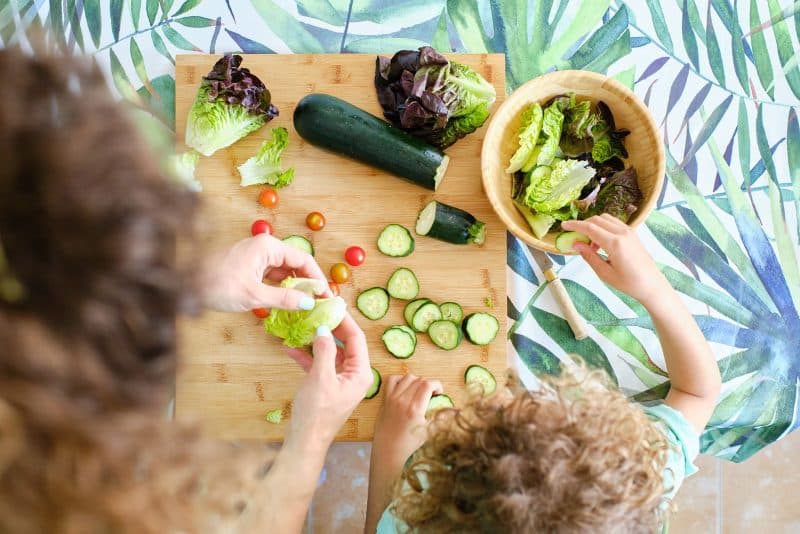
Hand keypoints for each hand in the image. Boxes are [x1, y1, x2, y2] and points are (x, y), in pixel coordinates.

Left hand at [201, 234, 328, 311]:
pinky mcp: (248, 268)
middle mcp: (264, 247)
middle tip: (320, 303)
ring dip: (295, 287)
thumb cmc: (217, 285)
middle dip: (308, 283)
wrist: (184, 285)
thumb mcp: (254, 295)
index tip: (327, 296)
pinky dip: (281, 289)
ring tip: (306, 305)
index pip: (303, 260)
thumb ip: (284, 299)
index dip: (317, 279)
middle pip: (295, 264)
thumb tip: (309, 303)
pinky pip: (271, 277)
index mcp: (268, 247)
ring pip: (284, 272)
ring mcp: (255, 257)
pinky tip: (287, 302)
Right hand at [285, 313, 371, 451]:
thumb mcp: (320, 377)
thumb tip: (323, 329)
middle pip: (344, 344)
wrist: (305, 442)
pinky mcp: (326, 386)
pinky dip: (307, 356)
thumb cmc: (316, 412)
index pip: (357, 338)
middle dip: (329, 327)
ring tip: (301, 325)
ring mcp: (340, 381)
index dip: (345, 320)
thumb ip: (324, 351)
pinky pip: (319, 365)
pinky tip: (290, 348)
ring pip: (330, 353)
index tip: (332, 304)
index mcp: (360, 373)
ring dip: (315, 340)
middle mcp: (354, 375)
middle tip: (316, 310)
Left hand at [373, 374, 442, 467]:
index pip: (428, 384)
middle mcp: (403, 400)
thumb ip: (438, 417)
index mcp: (415, 408)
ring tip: (419, 391)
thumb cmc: (409, 444)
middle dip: (428, 384)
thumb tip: (449, 409)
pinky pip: (391, 380)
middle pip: (419, 379)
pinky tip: (405, 387)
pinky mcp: (385, 400)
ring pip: (407, 377)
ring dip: (416, 380)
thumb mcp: (428, 431)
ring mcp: (392, 399)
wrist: (388, 450)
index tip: (439, 392)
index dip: (437, 385)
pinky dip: (400, 379)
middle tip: (431, 394)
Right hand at [561, 214, 667, 305]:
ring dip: (593, 226)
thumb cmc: (629, 283)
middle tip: (575, 238)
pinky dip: (603, 227)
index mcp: (615, 243)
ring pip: (605, 219)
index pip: (590, 228)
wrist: (652, 285)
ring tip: (590, 244)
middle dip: (583, 225)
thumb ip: (589, 256)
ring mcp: (629, 231)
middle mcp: (622, 233)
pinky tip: (601, 242)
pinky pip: (613, 223)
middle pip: (596, 220)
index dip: (574, 225)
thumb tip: (575, 244)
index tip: (563, 226)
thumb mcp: (605, 273)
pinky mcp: (632, 233)